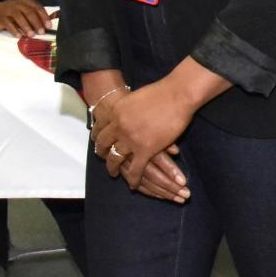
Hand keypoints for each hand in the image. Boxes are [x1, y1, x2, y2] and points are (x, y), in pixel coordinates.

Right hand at [0, 0, 49, 34]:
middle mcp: (17, 3)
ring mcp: (8, 9)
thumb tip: (48, 26)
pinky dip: (15, 30)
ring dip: (26, 27)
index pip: (37, 7)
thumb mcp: (23, 11)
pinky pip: (8, 24)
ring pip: (19, 17)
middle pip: (29, 12)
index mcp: (25, 1)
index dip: (44, 17)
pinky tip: (19, 36)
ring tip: (31, 35)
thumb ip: (34, 16)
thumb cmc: (12, 13)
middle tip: (41, 32)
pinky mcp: (0, 17)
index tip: (48, 26)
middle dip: (36, 23)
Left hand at [83, 70, 188, 202]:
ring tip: (113, 173)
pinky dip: (133, 179)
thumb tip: (129, 110)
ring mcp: (130, 140)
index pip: (99, 128)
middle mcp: (118, 127)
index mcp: (115, 112)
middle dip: (102, 153)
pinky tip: (132, 185)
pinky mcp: (145, 150)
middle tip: (103, 157)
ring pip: (116, 159)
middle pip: (104, 145)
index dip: (97, 137)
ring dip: (113, 168)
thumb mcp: (135, 96)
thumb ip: (128, 106)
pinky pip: (135, 170)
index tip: (98, 141)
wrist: (177, 94)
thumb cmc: (162, 91)